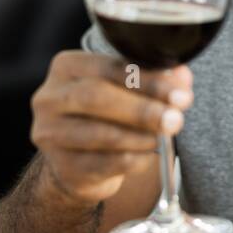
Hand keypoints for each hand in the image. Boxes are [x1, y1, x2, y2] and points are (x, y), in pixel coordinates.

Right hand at [29, 51, 192, 209]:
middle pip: (96, 97)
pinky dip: (135, 158)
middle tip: (176, 119)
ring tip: (165, 136)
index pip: (109, 67)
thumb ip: (154, 80)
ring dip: (141, 136)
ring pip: (101, 134)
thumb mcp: (125, 90)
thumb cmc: (106, 114)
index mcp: (67, 67)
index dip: (149, 80)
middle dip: (143, 109)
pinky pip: (105, 163)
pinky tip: (150, 154)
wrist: (78, 161)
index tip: (181, 93)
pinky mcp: (62, 166)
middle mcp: (50, 97)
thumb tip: (183, 78)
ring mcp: (50, 133)